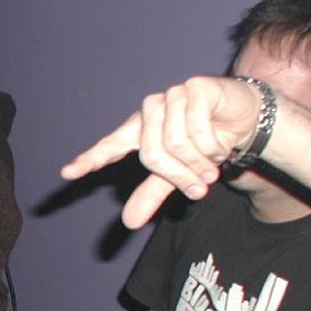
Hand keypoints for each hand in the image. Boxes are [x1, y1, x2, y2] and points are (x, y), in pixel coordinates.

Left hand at [60, 76, 262, 228]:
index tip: (67, 173)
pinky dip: (212, 145)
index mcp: (139, 132)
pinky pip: (197, 129)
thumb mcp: (178, 175)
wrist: (244, 121)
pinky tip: (221, 141)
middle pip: (152, 155)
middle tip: (201, 185)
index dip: (89, 160)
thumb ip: (152, 194)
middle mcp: (150, 111)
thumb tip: (128, 222)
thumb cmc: (205, 144)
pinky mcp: (194, 88)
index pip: (109, 147)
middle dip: (180, 176)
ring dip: (199, 162)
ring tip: (212, 163)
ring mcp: (171, 96)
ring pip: (175, 143)